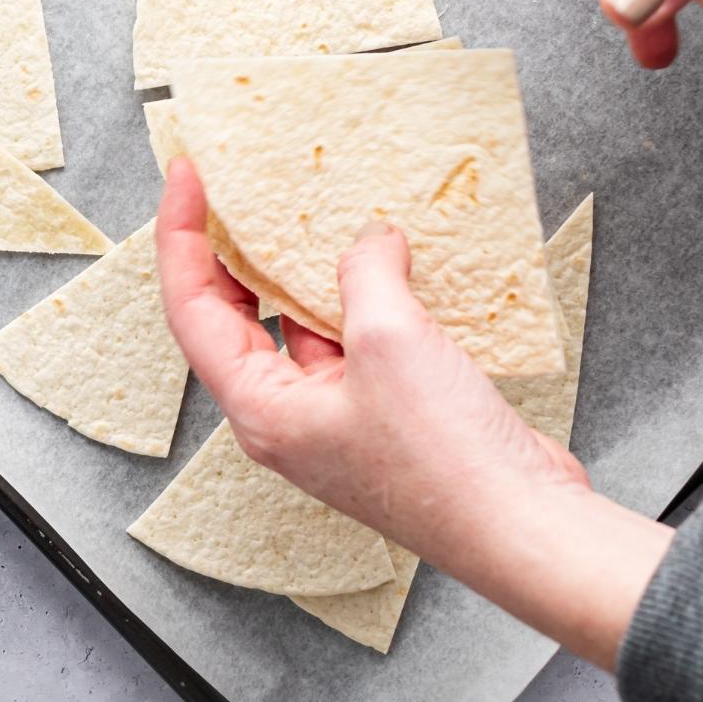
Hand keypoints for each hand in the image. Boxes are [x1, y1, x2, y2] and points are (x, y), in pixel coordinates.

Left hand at [158, 157, 671, 668]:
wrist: (522, 525)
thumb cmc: (443, 456)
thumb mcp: (390, 339)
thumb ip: (364, 274)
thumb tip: (368, 243)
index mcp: (261, 409)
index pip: (192, 308)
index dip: (181, 236)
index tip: (188, 176)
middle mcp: (285, 418)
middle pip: (232, 318)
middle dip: (228, 252)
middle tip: (232, 189)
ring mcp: (334, 419)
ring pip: (296, 328)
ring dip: (300, 272)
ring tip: (305, 210)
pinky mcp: (382, 415)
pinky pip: (350, 342)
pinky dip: (358, 298)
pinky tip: (384, 261)